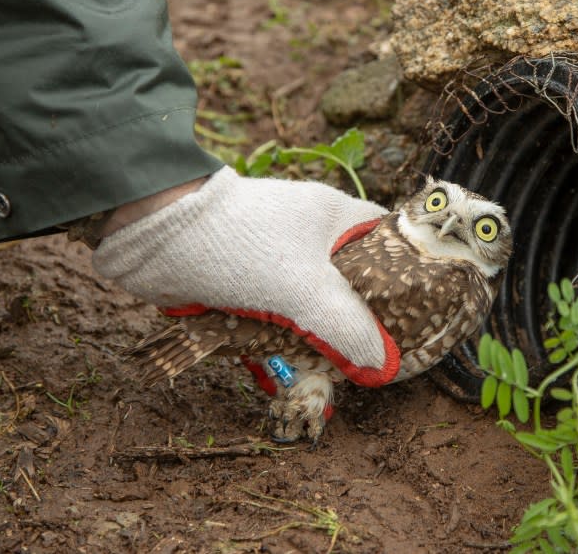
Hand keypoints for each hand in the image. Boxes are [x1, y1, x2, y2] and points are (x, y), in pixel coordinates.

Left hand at [92, 167, 394, 375]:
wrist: (158, 238)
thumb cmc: (242, 248)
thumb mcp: (307, 290)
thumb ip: (348, 328)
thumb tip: (380, 364)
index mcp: (334, 214)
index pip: (388, 234)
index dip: (408, 267)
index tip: (419, 304)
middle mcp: (310, 229)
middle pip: (354, 271)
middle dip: (366, 308)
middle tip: (382, 344)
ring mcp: (278, 250)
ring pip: (317, 292)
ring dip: (326, 323)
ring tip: (347, 357)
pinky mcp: (250, 273)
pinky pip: (285, 304)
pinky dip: (294, 326)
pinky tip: (303, 352)